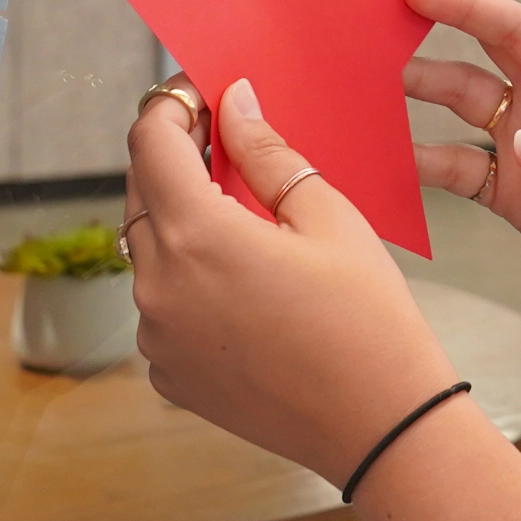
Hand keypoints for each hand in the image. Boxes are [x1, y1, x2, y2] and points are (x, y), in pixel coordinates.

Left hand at [122, 79, 456, 482]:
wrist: (380, 425)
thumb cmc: (367, 318)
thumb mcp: (328, 217)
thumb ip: (268, 154)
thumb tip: (236, 105)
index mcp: (196, 236)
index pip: (150, 141)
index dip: (172, 105)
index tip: (202, 94)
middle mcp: (158, 286)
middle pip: (140, 193)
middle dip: (175, 158)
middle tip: (226, 142)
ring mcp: (157, 336)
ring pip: (147, 251)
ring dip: (179, 220)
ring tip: (242, 216)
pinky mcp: (168, 373)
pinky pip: (161, 304)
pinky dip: (187, 278)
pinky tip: (243, 281)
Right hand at [405, 0, 520, 330]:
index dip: (472, 6)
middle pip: (484, 53)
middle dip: (431, 29)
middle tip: (374, 15)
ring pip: (460, 105)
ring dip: (416, 93)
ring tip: (364, 85)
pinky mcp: (513, 193)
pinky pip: (456, 167)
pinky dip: (420, 161)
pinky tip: (385, 158)